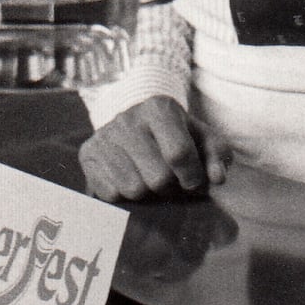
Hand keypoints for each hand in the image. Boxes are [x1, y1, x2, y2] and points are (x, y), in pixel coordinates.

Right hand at [79, 97, 231, 202]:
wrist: (135, 122)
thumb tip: (217, 178)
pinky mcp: (87, 154)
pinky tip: (131, 180)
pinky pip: (111, 194)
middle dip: (170, 188)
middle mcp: (128, 118)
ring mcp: (104, 136)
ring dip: (148, 194)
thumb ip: (216, 156)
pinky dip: (125, 196)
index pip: (179, 154)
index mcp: (159, 108)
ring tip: (150, 180)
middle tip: (171, 182)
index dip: (192, 177)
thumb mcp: (202, 138)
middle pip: (158, 178)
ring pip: (134, 189)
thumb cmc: (177, 134)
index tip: (194, 183)